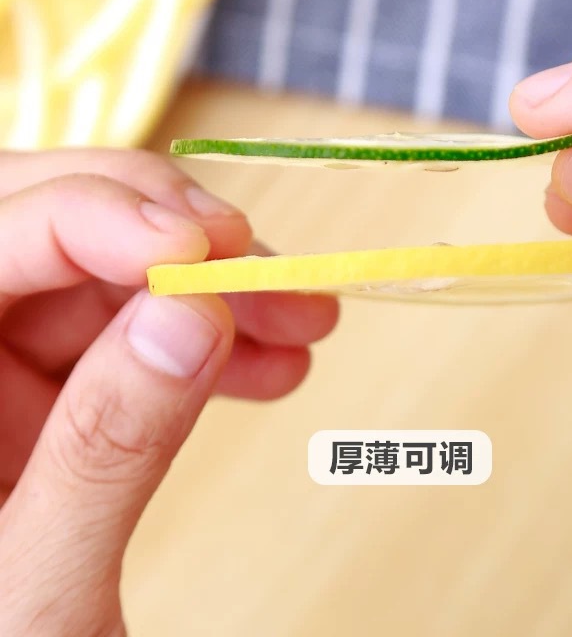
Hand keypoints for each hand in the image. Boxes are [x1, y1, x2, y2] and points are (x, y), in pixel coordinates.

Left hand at [0, 148, 337, 634]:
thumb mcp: (33, 592)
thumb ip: (103, 449)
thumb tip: (191, 316)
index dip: (95, 219)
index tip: (203, 245)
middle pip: (55, 228)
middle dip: (175, 239)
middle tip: (261, 265)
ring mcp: (7, 370)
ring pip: (119, 278)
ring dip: (221, 291)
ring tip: (303, 319)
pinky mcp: (65, 393)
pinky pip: (143, 335)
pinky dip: (219, 342)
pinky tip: (278, 363)